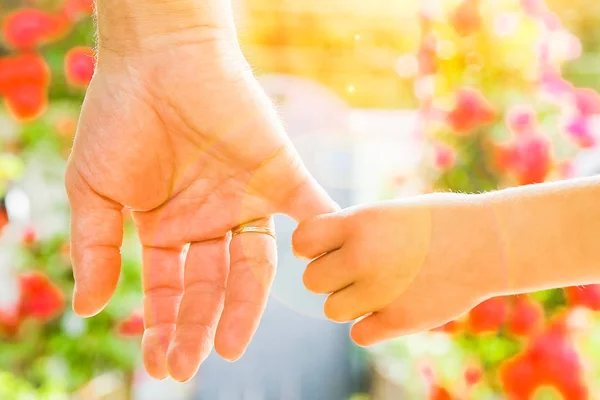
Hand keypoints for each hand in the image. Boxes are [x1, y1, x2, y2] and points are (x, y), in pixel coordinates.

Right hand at [66, 0, 335, 381]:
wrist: (157, 58)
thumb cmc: (120, 118)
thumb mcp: (96, 190)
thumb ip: (96, 249)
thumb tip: (88, 309)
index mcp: (169, 228)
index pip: (171, 290)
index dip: (165, 327)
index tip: (162, 364)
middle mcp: (210, 222)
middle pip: (211, 286)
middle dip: (198, 326)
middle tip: (190, 365)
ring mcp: (246, 200)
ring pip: (255, 264)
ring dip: (246, 305)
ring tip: (230, 344)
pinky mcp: (279, 172)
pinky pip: (307, 208)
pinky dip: (320, 234)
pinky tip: (318, 270)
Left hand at [292, 194, 501, 345]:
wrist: (487, 242)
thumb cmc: (435, 222)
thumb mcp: (387, 212)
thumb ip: (349, 231)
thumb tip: (314, 251)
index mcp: (358, 223)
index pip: (302, 241)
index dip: (310, 247)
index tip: (326, 248)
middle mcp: (363, 256)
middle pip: (312, 280)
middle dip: (330, 277)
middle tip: (357, 271)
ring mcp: (380, 291)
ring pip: (332, 309)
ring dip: (349, 302)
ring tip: (379, 288)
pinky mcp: (399, 320)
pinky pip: (359, 333)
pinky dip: (371, 325)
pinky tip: (391, 307)